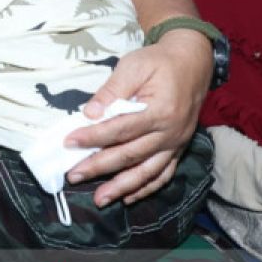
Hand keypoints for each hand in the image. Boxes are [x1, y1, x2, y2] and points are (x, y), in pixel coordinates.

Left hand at [64, 29, 210, 206]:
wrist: (193, 63)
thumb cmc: (159, 63)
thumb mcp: (133, 66)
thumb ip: (111, 90)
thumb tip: (89, 113)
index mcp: (160, 110)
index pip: (120, 129)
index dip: (93, 137)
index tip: (69, 142)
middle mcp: (170, 132)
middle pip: (130, 155)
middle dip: (100, 167)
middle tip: (73, 175)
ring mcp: (176, 144)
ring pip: (147, 172)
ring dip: (122, 188)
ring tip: (100, 199)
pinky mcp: (178, 148)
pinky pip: (163, 174)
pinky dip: (146, 189)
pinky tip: (128, 198)